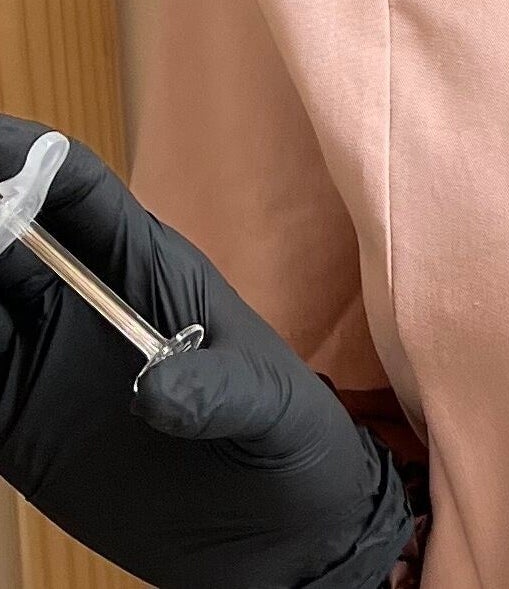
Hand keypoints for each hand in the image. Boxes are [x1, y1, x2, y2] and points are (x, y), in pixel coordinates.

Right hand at [0, 112, 415, 588]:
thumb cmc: (295, 445)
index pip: (75, 191)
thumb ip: (220, 394)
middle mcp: (86, 306)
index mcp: (152, 270)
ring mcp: (46, 365)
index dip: (22, 158)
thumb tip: (154, 395)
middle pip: (1, 238)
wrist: (284, 534)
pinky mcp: (19, 431)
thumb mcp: (275, 413)